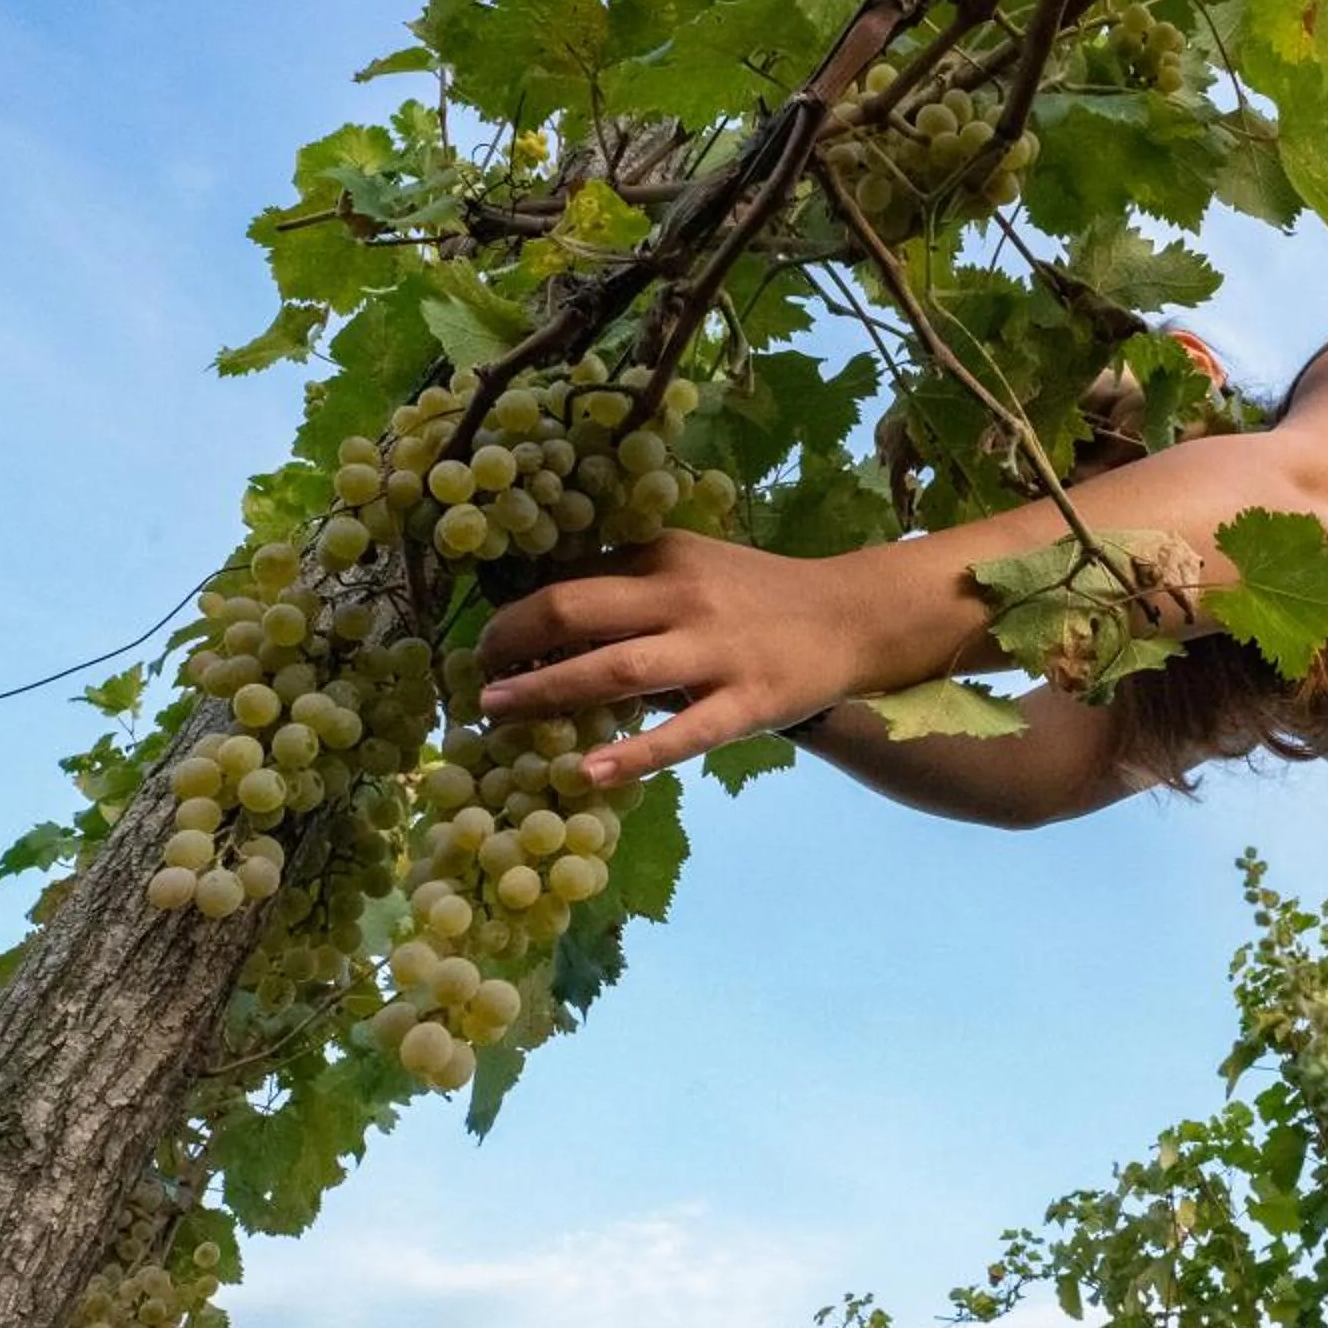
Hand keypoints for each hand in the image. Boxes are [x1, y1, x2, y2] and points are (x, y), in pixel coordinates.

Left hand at [474, 531, 875, 788]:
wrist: (853, 616)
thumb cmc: (759, 596)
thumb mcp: (694, 567)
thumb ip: (632, 585)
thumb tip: (547, 616)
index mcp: (663, 555)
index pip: (571, 579)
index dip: (517, 613)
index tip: (486, 646)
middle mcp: (682, 596)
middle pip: (573, 610)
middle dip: (510, 643)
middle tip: (475, 679)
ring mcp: (715, 651)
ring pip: (613, 669)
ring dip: (545, 691)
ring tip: (496, 713)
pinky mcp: (746, 703)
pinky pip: (680, 734)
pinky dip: (630, 754)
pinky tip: (586, 772)